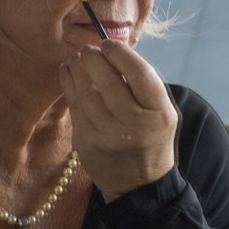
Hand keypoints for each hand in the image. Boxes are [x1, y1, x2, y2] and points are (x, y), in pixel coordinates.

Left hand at [60, 40, 177, 201]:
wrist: (138, 184)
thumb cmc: (152, 138)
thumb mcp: (161, 112)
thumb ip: (144, 86)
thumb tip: (114, 53)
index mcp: (159, 113)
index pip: (140, 74)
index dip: (122, 54)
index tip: (110, 43)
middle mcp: (134, 125)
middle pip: (109, 82)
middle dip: (94, 59)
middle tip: (88, 49)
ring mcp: (107, 135)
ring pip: (87, 93)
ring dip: (78, 70)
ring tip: (77, 57)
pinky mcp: (86, 142)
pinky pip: (74, 106)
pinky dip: (68, 84)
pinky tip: (67, 71)